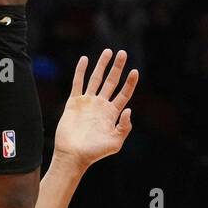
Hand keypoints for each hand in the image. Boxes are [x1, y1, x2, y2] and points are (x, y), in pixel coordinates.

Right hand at [54, 49, 138, 170]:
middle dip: (117, 68)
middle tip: (123, 53)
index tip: (135, 71)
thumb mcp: (115, 142)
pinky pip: (78, 83)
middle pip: (111, 82)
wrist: (73, 155)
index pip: (124, 94)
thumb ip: (124, 127)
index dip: (130, 83)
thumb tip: (128, 109)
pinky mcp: (74, 102)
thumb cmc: (94, 152)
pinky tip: (85, 59)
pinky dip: (81, 71)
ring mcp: (87, 102)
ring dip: (102, 65)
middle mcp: (101, 105)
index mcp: (112, 113)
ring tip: (108, 52)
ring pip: (96, 79)